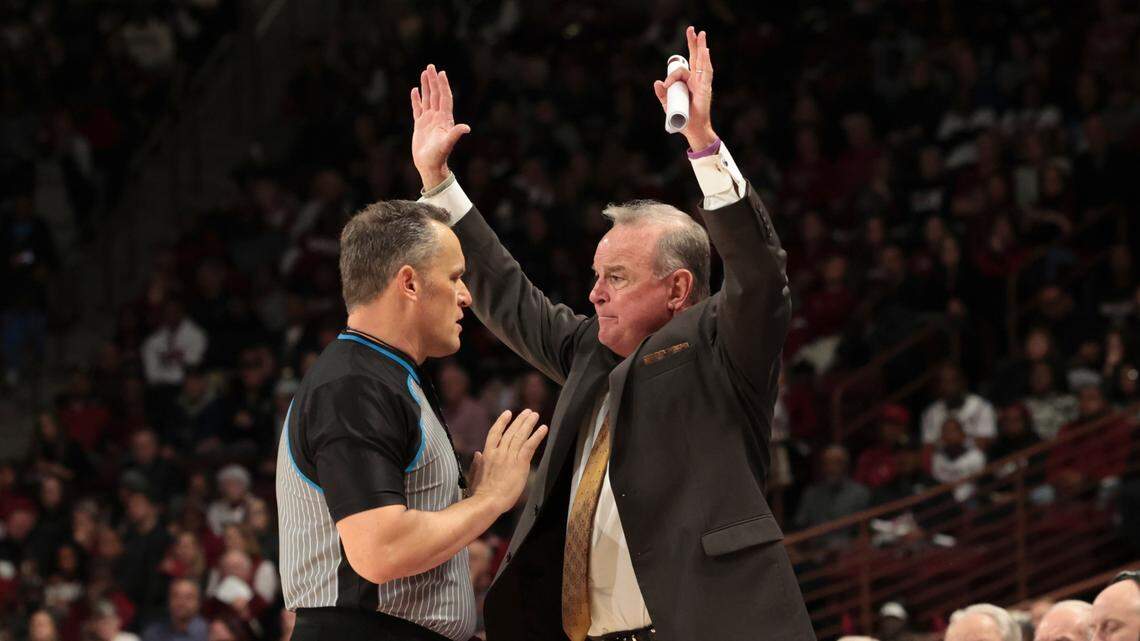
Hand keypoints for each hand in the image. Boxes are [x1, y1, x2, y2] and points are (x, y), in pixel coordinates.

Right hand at [411, 64, 470, 189]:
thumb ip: (455, 134)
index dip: (443, 85)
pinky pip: (418, 109)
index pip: (444, 98)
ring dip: (426, 86)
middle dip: (434, 81)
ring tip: (424, 73)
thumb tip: (466, 128)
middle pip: (436, 95)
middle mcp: (438, 117)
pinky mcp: (420, 125)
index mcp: (444, 119)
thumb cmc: (439, 156)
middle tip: (431, 66)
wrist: (430, 166)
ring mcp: (429, 120)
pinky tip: (415, 90)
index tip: (441, 73)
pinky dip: (416, 99)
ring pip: (427, 99)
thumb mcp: (447, 144)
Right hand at [469, 410, 547, 513]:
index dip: (502, 422)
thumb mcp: (474, 475)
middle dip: (519, 420)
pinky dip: (537, 436)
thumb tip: (477, 453)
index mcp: (487, 454)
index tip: (507, 413)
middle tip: (527, 411)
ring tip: (535, 415)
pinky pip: (530, 446)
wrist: (488, 501)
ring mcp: (509, 456)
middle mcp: (499, 452)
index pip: (495, 433)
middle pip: (511, 431)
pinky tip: (543, 428)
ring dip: (528, 424)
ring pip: (520, 436)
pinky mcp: (520, 463)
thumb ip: (477, 463)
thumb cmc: (480, 493)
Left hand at [653, 26, 716, 149]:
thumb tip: (657, 82)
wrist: (692, 129)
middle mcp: (696, 80)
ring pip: (701, 62)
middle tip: (692, 29)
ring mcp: (702, 83)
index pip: (680, 71)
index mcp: (688, 82)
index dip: (672, 76)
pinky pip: (706, 73)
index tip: (666, 86)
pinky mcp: (706, 88)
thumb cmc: (681, 117)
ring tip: (701, 34)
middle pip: (695, 58)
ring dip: (701, 48)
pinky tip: (705, 51)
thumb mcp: (667, 104)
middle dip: (693, 43)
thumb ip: (662, 93)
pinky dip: (705, 63)